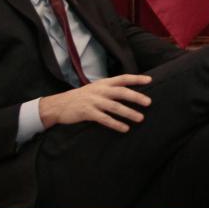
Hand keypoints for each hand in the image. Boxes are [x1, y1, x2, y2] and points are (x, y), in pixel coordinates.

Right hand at [38, 74, 152, 132]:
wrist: (59, 105)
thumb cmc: (81, 97)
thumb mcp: (95, 88)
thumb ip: (110, 89)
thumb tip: (129, 92)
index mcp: (103, 83)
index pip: (122, 78)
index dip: (136, 79)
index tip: (149, 80)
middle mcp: (100, 91)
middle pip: (121, 92)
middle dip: (136, 97)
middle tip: (149, 102)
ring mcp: (94, 102)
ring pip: (115, 107)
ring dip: (129, 113)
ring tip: (140, 118)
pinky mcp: (88, 113)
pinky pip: (105, 119)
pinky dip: (116, 124)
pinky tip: (125, 128)